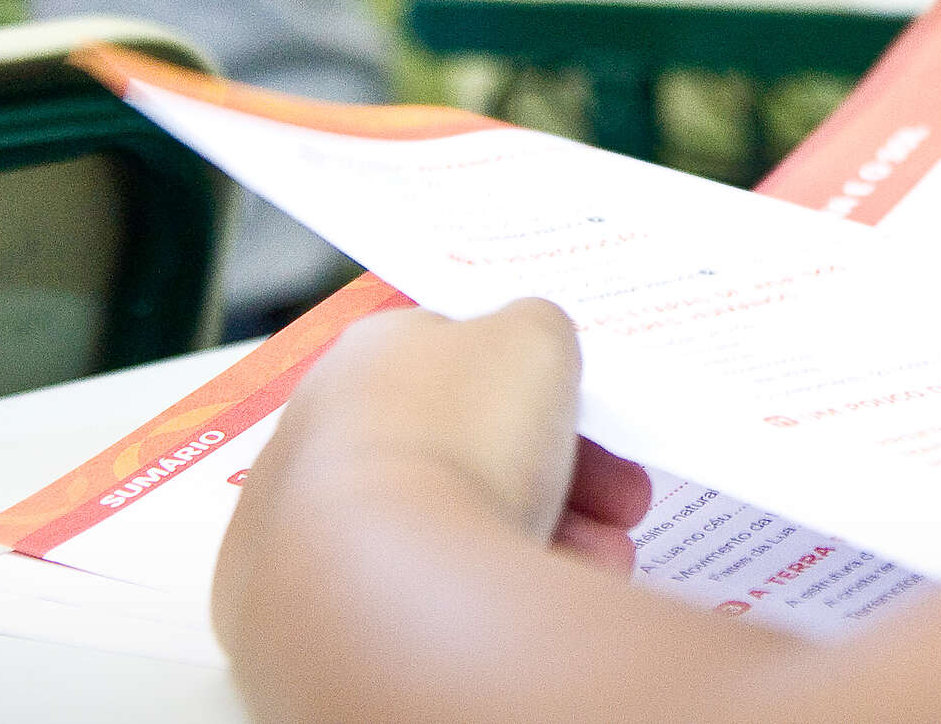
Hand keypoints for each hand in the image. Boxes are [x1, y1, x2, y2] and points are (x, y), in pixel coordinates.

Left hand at [239, 302, 649, 566]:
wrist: (389, 585)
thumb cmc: (456, 436)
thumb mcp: (532, 336)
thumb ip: (537, 327)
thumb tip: (530, 347)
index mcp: (361, 358)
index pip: (456, 360)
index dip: (536, 385)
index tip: (594, 420)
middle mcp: (326, 441)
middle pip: (470, 448)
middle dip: (563, 471)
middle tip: (621, 498)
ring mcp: (319, 531)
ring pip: (461, 525)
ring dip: (553, 530)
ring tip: (608, 553)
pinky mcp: (330, 613)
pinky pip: (435, 589)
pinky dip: (504, 588)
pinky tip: (558, 591)